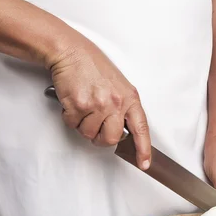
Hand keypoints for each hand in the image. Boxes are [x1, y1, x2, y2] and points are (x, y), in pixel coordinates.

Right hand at [48, 41, 150, 169]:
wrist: (71, 52)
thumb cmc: (94, 68)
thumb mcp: (120, 86)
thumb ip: (124, 108)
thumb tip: (124, 131)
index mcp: (130, 99)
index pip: (141, 129)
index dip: (143, 149)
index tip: (144, 163)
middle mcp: (116, 103)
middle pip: (112, 139)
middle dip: (101, 138)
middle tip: (96, 127)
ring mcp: (98, 105)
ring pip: (90, 134)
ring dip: (83, 125)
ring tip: (84, 107)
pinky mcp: (78, 105)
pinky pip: (73, 125)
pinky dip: (70, 117)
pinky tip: (74, 103)